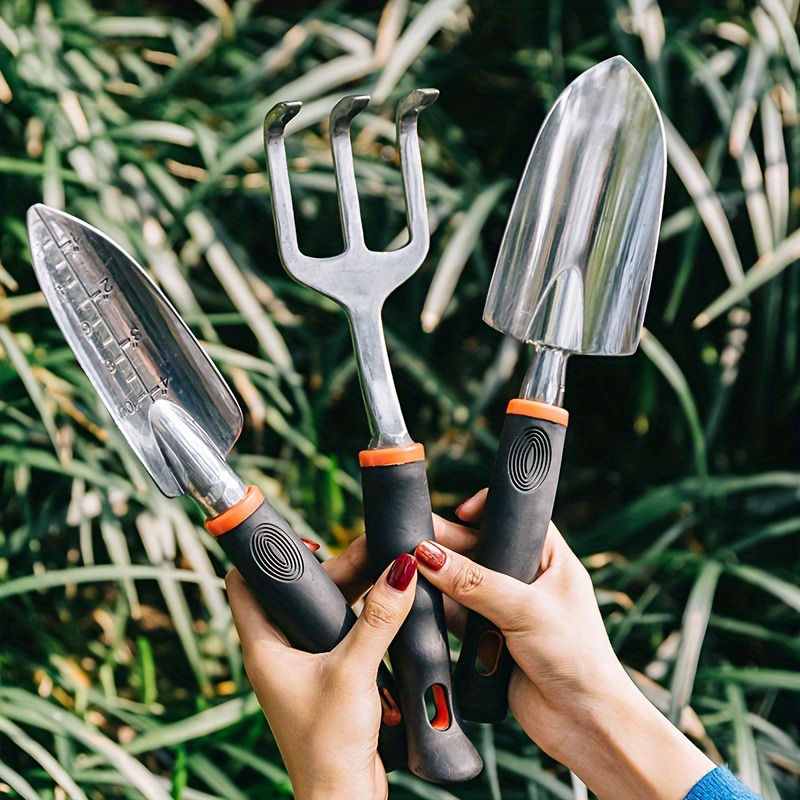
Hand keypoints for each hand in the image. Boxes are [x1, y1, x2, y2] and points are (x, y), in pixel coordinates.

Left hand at [225, 522, 477, 799]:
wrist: (343, 798)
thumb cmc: (327, 746)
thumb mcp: (354, 672)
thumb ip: (378, 619)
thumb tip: (400, 571)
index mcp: (264, 646)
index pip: (245, 584)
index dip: (265, 556)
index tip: (298, 537)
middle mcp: (279, 651)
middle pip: (297, 592)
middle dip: (331, 568)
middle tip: (366, 549)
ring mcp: (303, 665)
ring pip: (323, 611)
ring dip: (351, 591)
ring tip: (385, 569)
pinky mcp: (327, 677)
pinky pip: (342, 633)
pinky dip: (362, 616)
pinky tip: (388, 604)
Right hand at [416, 490, 715, 799]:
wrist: (583, 723)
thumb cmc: (577, 658)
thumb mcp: (525, 609)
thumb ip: (475, 582)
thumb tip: (430, 556)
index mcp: (551, 560)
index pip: (515, 521)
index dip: (487, 512)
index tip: (459, 512)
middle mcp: (529, 581)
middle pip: (482, 549)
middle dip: (452, 544)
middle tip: (419, 540)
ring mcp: (508, 610)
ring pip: (465, 582)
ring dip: (442, 578)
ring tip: (413, 569)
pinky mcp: (490, 638)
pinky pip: (457, 615)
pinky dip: (440, 609)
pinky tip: (420, 600)